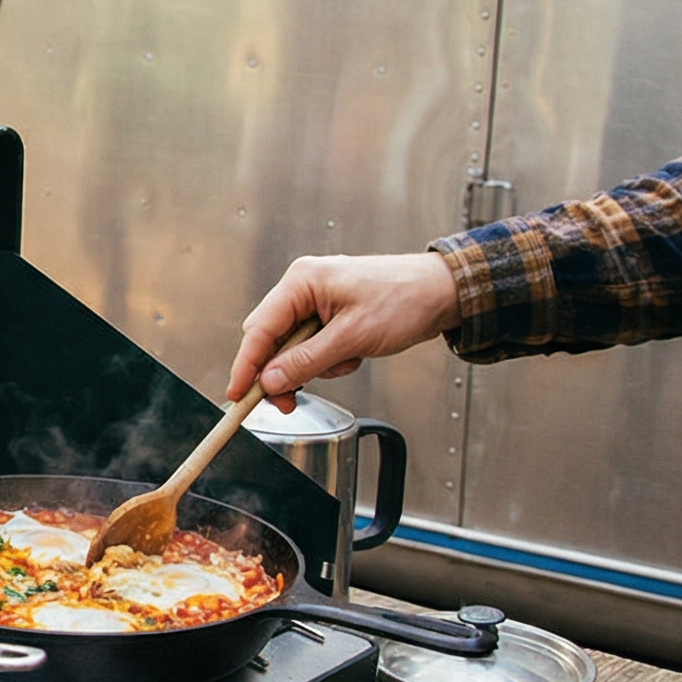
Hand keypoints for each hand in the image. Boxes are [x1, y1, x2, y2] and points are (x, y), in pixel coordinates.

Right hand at [226, 253, 462, 409]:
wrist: (443, 292)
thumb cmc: (405, 300)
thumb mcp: (352, 338)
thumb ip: (306, 361)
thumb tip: (270, 381)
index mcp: (302, 282)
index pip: (259, 329)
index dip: (246, 366)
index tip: (237, 395)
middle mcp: (303, 287)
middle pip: (270, 338)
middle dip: (281, 371)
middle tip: (290, 400)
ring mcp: (316, 299)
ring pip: (292, 346)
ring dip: (312, 365)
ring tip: (347, 361)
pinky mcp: (330, 312)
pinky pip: (312, 344)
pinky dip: (328, 358)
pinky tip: (353, 355)